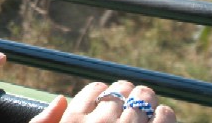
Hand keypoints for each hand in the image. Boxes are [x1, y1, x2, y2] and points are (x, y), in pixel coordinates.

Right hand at [31, 80, 175, 122]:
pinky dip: (166, 114)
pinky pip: (164, 117)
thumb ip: (44, 122)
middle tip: (134, 94)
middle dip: (128, 92)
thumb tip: (59, 98)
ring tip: (150, 101)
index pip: (93, 91)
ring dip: (147, 98)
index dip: (104, 92)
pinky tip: (165, 116)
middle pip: (119, 92)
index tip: (110, 96)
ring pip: (143, 100)